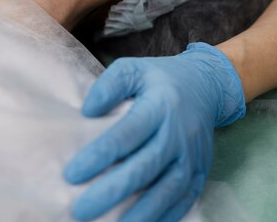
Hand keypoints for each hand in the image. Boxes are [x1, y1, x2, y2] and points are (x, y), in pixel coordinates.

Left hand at [64, 43, 244, 221]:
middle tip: (80, 209)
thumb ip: (110, 85)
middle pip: (145, 167)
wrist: (204, 85)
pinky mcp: (200, 171)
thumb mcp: (133, 69)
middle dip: (111, 191)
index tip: (72, 173)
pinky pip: (184, 200)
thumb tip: (87, 111)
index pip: (127, 134)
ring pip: (167, 190)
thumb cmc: (159, 79)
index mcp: (160, 104)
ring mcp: (192, 155)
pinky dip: (164, 216)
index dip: (100, 155)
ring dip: (139, 213)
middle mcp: (179, 132)